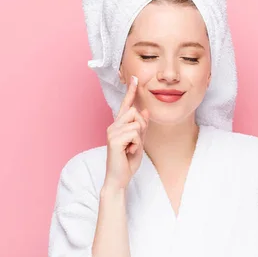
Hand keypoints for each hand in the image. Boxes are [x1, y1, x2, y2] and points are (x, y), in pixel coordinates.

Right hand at [104, 76, 149, 190]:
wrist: (119, 178)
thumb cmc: (128, 161)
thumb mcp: (139, 141)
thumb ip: (142, 127)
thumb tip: (144, 110)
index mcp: (119, 125)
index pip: (126, 105)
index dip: (130, 91)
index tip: (134, 78)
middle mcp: (113, 125)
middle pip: (135, 112)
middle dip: (142, 127)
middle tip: (135, 143)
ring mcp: (112, 131)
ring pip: (137, 123)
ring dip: (139, 138)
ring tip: (131, 149)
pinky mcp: (114, 139)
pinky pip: (135, 133)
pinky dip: (137, 144)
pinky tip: (129, 152)